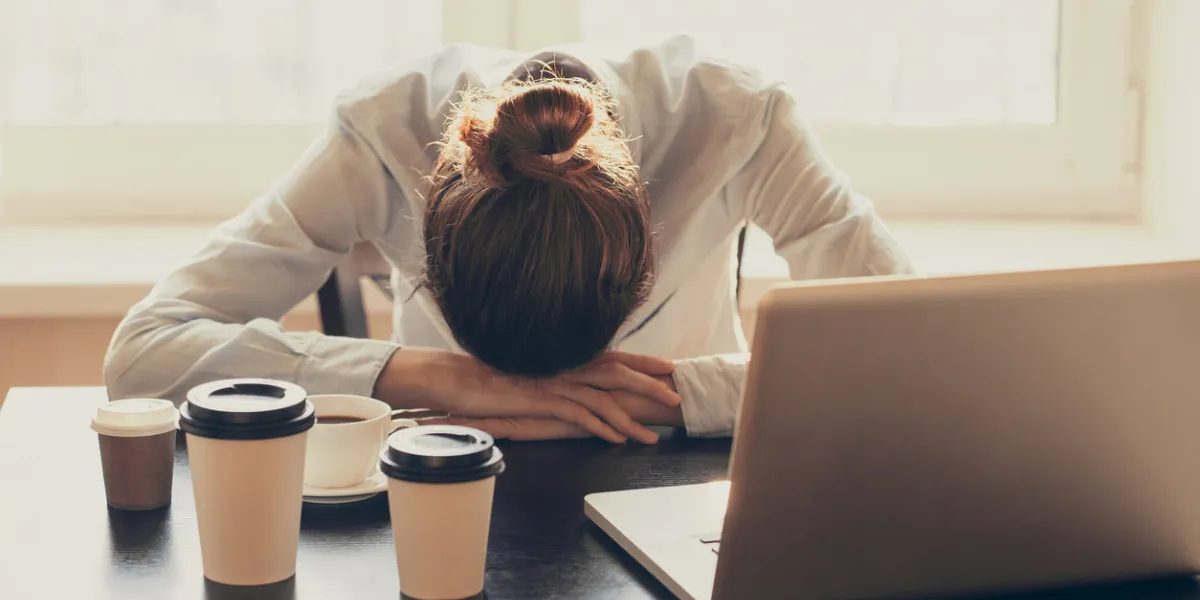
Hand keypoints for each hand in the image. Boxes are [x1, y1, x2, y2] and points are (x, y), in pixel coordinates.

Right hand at [375, 349, 680, 443]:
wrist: (455, 379)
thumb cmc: (490, 378)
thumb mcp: (530, 375)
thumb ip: (553, 377)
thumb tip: (573, 386)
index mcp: (564, 356)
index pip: (613, 355)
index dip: (643, 361)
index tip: (669, 367)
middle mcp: (564, 364)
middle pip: (618, 372)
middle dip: (650, 385)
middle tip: (677, 397)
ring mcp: (554, 381)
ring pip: (604, 397)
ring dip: (632, 417)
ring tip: (653, 436)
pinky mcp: (541, 398)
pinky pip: (579, 414)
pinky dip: (602, 427)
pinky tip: (618, 439)